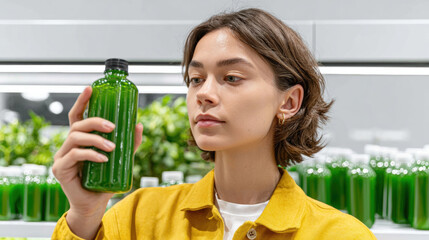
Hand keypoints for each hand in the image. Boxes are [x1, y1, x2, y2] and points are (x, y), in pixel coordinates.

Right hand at [52, 86, 142, 237]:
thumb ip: (130, 144)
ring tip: (112, 146)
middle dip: (95, 121)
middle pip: (77, 125)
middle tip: (113, 127)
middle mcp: (68, 145)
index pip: (77, 116)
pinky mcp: (60, 169)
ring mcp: (62, 156)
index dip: (82, 101)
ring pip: (75, 137)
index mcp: (80, 140)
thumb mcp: (121, 160)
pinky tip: (104, 158)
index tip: (91, 89)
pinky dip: (91, 154)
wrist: (94, 205)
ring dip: (96, 139)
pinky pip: (75, 155)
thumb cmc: (105, 181)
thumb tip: (139, 125)